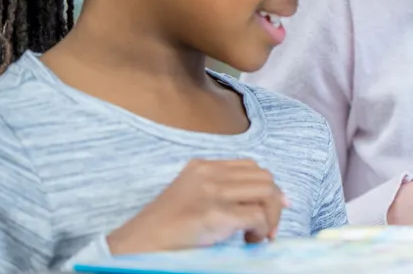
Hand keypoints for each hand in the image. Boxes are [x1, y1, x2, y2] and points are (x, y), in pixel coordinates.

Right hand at [107, 159, 287, 254]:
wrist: (136, 246)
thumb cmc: (164, 230)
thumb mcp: (192, 197)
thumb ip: (220, 191)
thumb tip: (261, 203)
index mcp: (202, 166)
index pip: (250, 166)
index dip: (268, 187)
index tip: (276, 206)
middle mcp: (208, 173)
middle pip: (263, 176)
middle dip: (274, 202)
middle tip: (268, 228)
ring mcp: (212, 191)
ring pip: (266, 192)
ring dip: (270, 216)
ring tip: (257, 235)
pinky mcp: (214, 213)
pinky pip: (257, 216)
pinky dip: (261, 230)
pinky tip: (249, 241)